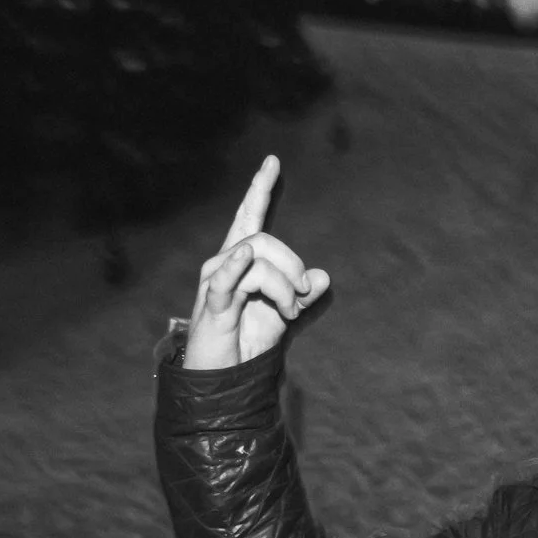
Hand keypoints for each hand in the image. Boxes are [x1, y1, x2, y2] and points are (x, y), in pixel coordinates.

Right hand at [182, 156, 330, 368]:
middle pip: (263, 239)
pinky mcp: (213, 303)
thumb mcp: (287, 313)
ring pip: (255, 258)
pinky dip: (237, 267)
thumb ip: (305, 294)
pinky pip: (225, 279)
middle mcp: (225, 262)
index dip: (260, 189)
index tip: (273, 162)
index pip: (249, 216)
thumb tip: (324, 276)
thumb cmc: (251, 339)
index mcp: (243, 260)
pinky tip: (244, 257)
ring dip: (283, 286)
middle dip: (292, 264)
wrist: (230, 375)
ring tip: (290, 311)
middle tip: (303, 295)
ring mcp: (216, 281)